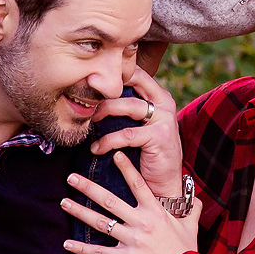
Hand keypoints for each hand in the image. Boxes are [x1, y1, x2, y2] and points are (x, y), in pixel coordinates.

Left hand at [63, 151, 199, 253]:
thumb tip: (194, 194)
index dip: (126, 168)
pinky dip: (81, 248)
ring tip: (64, 202)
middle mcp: (141, 223)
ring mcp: (131, 240)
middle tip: (72, 177)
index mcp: (156, 212)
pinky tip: (66, 243)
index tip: (115, 154)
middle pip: (110, 200)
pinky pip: (99, 252)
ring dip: (80, 212)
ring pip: (100, 222)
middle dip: (88, 187)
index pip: (138, 184)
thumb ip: (192, 208)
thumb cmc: (186, 252)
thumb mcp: (191, 226)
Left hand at [91, 69, 183, 197]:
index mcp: (160, 96)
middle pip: (136, 80)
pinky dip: (108, 141)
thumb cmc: (148, 152)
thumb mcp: (140, 125)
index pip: (137, 73)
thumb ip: (128, 109)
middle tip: (88, 88)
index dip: (116, 71)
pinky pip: (127, 134)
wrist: (165, 182)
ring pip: (129, 105)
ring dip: (105, 110)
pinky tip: (97, 148)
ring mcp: (164, 119)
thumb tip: (97, 96)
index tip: (94, 76)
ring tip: (91, 120)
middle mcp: (164, 103)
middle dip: (110, 84)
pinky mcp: (159, 137)